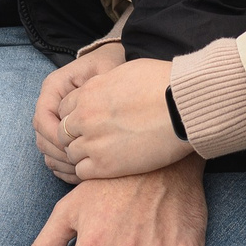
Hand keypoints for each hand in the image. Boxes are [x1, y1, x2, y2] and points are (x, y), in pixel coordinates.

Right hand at [38, 41, 125, 181]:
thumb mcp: (106, 69)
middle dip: (58, 153)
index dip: (55, 135)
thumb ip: (99, 87)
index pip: (42, 117)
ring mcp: (54, 119)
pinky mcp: (61, 132)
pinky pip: (54, 155)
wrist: (112, 62)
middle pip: (41, 136)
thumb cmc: (111, 65)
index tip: (74, 146)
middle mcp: (49, 103)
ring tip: (83, 170)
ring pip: (46, 149)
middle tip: (80, 164)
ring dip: (61, 162)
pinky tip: (82, 172)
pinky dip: (64, 166)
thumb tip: (92, 115)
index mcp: (54, 87)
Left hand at [58, 56, 192, 180]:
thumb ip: (106, 85)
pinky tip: (107, 167)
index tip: (90, 122)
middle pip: (63, 132)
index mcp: (88, 92)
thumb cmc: (164, 84)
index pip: (64, 108)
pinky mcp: (105, 165)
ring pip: (70, 153)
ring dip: (82, 155)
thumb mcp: (126, 73)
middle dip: (75, 136)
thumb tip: (106, 89)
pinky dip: (89, 171)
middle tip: (95, 141)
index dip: (76, 116)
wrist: (182, 107)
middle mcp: (84, 117)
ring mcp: (92, 142)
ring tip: (104, 155)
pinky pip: (81, 172)